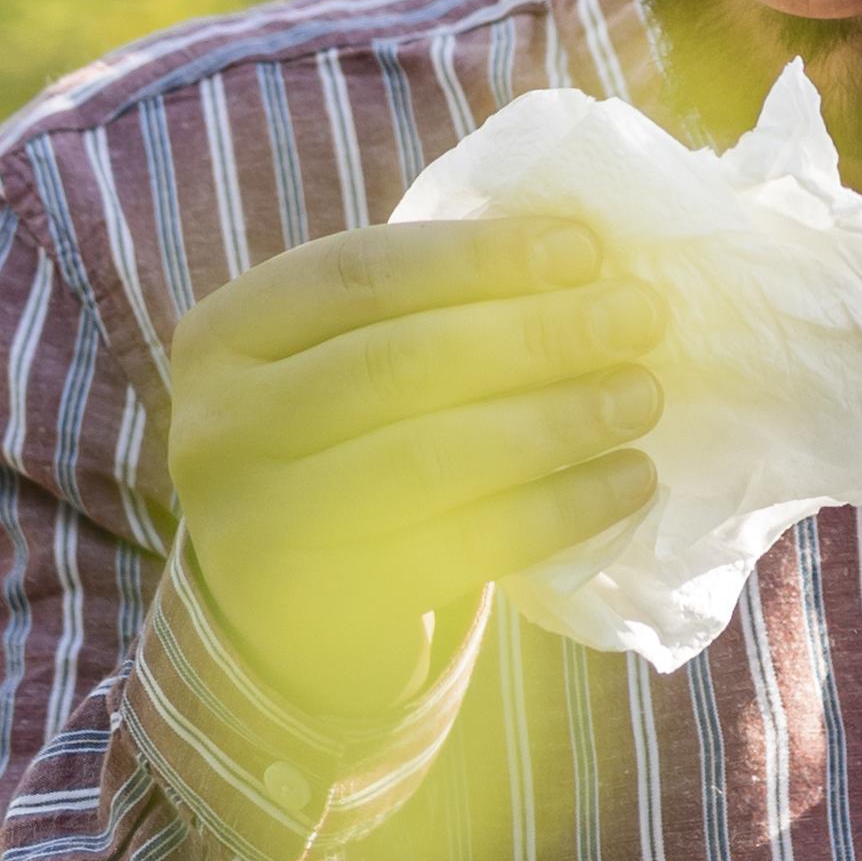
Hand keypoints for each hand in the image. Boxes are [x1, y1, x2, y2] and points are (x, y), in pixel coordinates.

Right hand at [161, 218, 667, 751]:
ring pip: (429, 459)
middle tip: (639, 317)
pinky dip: (558, 510)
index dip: (479, 257)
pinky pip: (459, 547)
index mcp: (225, 333)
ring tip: (642, 396)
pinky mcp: (321, 611)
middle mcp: (219, 427)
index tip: (587, 249)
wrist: (287, 603)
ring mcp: (257, 527)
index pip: (360, 273)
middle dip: (534, 334)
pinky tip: (629, 482)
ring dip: (554, 420)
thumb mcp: (345, 358)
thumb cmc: (345, 440)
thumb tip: (588, 258)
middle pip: (398, 363)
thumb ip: (427, 306)